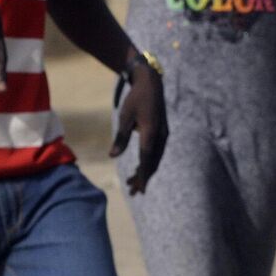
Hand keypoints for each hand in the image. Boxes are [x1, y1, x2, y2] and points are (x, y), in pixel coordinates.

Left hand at [111, 59, 167, 193]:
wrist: (151, 83)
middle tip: (133, 191)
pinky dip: (148, 162)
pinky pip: (156, 152)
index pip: (146, 159)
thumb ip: (121, 137)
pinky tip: (140, 168)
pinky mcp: (161, 132)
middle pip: (152, 162)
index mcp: (151, 132)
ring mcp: (163, 134)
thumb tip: (112, 156)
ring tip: (133, 183)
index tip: (138, 188)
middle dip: (143, 177)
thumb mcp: (125, 116)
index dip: (142, 175)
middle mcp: (160, 135)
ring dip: (145, 171)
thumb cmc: (135, 98)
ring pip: (155, 158)